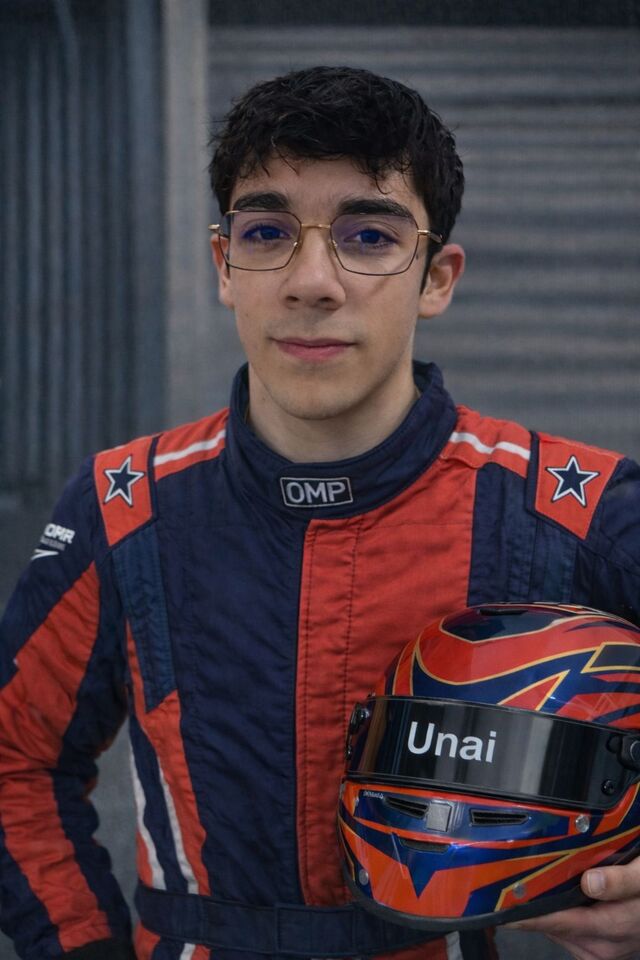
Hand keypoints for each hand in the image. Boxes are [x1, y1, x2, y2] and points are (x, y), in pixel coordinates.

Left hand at [505, 861, 639, 959]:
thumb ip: (623, 881)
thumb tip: (590, 882)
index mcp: (611, 929)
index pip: (557, 920)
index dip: (525, 911)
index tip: (498, 900)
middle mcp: (600, 947)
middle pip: (549, 924)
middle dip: (528, 902)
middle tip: (508, 874)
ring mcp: (595, 950)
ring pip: (553, 927)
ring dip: (541, 906)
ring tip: (527, 879)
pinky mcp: (592, 947)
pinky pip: (562, 929)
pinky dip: (554, 911)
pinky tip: (552, 892)